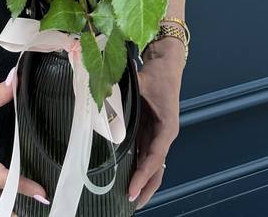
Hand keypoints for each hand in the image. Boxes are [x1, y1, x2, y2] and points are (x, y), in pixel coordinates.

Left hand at [127, 38, 183, 210]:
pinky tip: (128, 177)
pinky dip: (139, 168)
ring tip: (130, 199)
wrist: (166, 64)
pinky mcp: (151, 132)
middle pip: (157, 169)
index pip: (155, 158)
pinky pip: (146, 155)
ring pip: (152, 165)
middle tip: (131, 205)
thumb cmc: (156, 74)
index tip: (132, 190)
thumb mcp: (140, 82)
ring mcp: (157, 135)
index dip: (143, 175)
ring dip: (143, 182)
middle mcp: (164, 136)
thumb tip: (99, 95)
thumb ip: (122, 90)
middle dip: (146, 188)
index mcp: (167, 128)